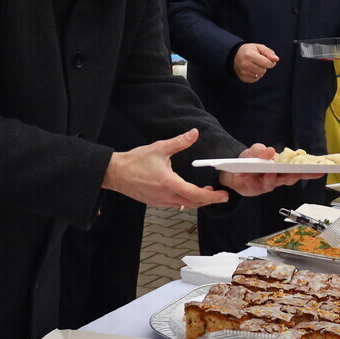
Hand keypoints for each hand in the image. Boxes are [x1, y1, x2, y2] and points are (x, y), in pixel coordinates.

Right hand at [104, 129, 229, 207]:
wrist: (116, 173)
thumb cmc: (135, 161)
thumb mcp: (159, 148)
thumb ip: (179, 142)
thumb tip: (194, 133)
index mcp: (170, 184)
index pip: (197, 195)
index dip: (212, 197)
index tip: (224, 195)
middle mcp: (166, 196)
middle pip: (194, 203)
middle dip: (208, 200)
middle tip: (219, 195)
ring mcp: (160, 201)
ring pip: (185, 205)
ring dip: (197, 200)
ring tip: (206, 192)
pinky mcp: (155, 202)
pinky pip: (175, 204)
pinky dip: (186, 200)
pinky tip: (187, 192)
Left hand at [217, 142, 322, 196]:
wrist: (230, 172)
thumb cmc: (247, 160)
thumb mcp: (253, 151)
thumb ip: (261, 150)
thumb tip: (271, 150)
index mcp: (281, 165)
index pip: (298, 167)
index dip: (310, 169)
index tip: (321, 168)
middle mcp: (278, 175)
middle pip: (294, 176)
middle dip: (304, 174)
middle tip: (312, 171)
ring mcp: (270, 182)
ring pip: (282, 181)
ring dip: (287, 176)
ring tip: (292, 171)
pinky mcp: (260, 189)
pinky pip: (267, 185)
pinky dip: (269, 178)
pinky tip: (269, 173)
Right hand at [233, 43, 278, 82]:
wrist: (235, 56)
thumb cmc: (249, 51)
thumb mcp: (259, 47)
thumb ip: (269, 52)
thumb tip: (276, 59)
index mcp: (250, 55)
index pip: (267, 63)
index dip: (271, 62)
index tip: (268, 59)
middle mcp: (246, 65)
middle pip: (264, 70)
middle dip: (264, 66)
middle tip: (258, 61)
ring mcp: (244, 72)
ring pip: (260, 75)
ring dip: (260, 71)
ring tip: (254, 65)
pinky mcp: (243, 78)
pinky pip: (256, 79)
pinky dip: (256, 75)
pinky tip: (251, 69)